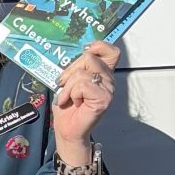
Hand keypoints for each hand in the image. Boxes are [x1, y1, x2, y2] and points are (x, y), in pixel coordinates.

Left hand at [53, 41, 118, 156]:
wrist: (67, 128)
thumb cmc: (67, 106)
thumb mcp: (68, 81)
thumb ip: (75, 67)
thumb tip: (70, 54)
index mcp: (102, 73)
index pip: (112, 51)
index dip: (99, 46)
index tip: (85, 50)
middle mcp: (109, 79)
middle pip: (90, 57)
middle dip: (70, 70)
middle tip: (63, 84)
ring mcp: (108, 89)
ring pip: (82, 73)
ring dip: (68, 86)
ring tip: (68, 97)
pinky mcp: (104, 98)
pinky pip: (82, 85)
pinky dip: (71, 93)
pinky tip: (73, 102)